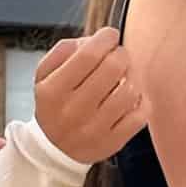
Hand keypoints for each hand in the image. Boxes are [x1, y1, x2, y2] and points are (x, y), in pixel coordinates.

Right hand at [33, 26, 146, 163]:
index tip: (109, 36)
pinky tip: (131, 97)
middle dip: (120, 54)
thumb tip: (91, 40)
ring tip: (125, 75)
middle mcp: (73, 111)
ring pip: (130, 91)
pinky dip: (141, 101)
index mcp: (54, 91)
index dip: (105, 38)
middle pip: (113, 68)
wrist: (55, 150)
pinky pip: (141, 115)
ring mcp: (95, 129)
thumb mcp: (44, 76)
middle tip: (117, 56)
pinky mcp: (114, 142)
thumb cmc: (55, 104)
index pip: (88, 55)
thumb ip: (63, 51)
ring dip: (132, 76)